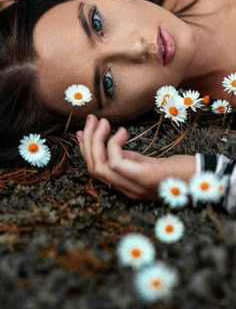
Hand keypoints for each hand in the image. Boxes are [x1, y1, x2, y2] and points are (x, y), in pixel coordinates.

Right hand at [76, 114, 195, 200]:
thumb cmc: (177, 170)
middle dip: (87, 142)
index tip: (81, 132)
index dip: (85, 151)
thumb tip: (111, 144)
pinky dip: (113, 144)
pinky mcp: (145, 177)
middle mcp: (126, 188)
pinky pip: (116, 162)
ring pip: (99, 166)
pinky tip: (122, 131)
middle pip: (93, 168)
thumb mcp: (147, 163)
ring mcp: (134, 185)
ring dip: (95, 141)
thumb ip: (128, 158)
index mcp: (126, 185)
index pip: (96, 170)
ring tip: (101, 122)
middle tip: (90, 120)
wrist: (201, 180)